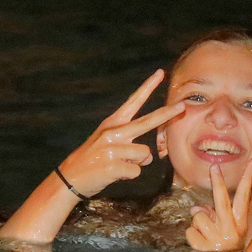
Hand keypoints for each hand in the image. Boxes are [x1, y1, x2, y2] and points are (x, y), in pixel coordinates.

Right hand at [59, 70, 185, 198]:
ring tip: (119, 165)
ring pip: (145, 155)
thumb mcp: (106, 142)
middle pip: (147, 121)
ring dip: (137, 164)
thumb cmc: (92, 160)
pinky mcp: (112, 166)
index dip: (147, 87)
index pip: (133, 102)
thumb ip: (127, 141)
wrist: (69, 178)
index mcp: (111, 124)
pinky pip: (137, 172)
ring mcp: (112, 149)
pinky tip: (114, 174)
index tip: (160, 73)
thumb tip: (149, 154)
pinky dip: (129, 176)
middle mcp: (112, 133)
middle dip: (167, 114)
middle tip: (182, 106)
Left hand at [186, 160, 251, 251]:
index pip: (244, 196)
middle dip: (218, 181)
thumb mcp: (226, 229)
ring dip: (197, 224)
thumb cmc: (225, 246)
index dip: (248, 178)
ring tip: (206, 235)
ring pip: (199, 217)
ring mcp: (219, 239)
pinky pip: (189, 230)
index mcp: (240, 222)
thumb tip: (195, 210)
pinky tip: (201, 244)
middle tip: (214, 166)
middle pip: (222, 200)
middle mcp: (232, 229)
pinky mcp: (205, 248)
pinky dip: (192, 235)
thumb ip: (213, 214)